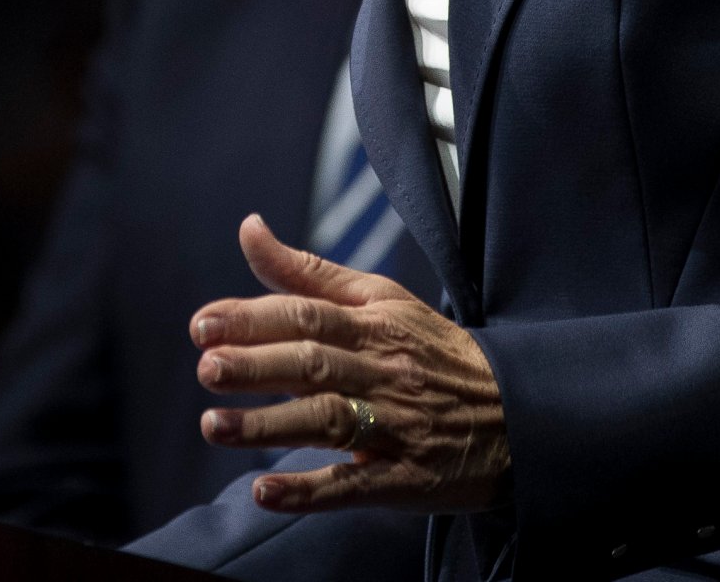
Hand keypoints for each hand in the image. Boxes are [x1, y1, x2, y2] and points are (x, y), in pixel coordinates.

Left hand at [191, 213, 509, 513]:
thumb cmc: (432, 351)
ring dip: (268, 426)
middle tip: (207, 368)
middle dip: (257, 365)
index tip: (203, 325)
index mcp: (376, 324)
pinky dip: (307, 490)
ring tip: (215, 426)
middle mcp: (384, 371)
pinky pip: (352, 485)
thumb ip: (308, 272)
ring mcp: (395, 426)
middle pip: (314, 363)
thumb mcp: (382, 299)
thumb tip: (248, 228)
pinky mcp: (403, 478)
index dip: (254, 319)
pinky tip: (264, 492)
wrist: (517, 411)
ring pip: (327, 421)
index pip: (308, 315)